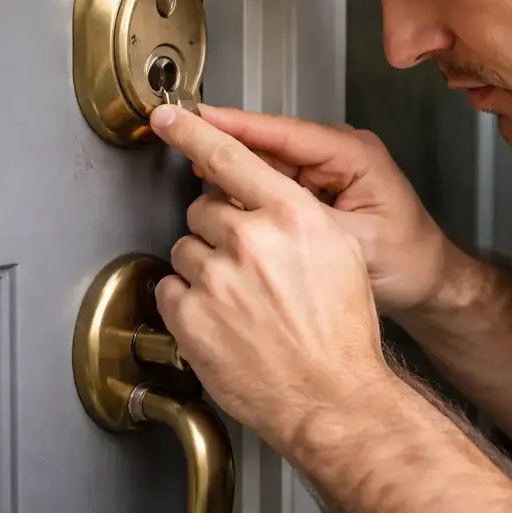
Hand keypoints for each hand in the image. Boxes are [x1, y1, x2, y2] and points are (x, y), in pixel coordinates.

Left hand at [148, 103, 391, 446]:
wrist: (335, 396)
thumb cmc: (344, 333)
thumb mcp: (341, 253)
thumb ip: (297, 217)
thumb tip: (264, 200)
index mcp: (293, 216)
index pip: (232, 158)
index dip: (194, 131)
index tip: (167, 116)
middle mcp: (253, 240)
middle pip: (204, 209)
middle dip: (219, 232)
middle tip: (248, 267)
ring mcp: (217, 279)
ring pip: (186, 250)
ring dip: (204, 269)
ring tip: (241, 302)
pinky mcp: (191, 318)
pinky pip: (170, 291)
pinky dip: (189, 304)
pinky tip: (222, 322)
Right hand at [183, 104, 450, 314]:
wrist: (429, 283)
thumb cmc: (408, 262)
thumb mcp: (356, 245)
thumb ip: (303, 224)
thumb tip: (249, 213)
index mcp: (354, 154)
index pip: (283, 131)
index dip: (234, 125)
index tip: (193, 116)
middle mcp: (338, 154)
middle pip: (267, 144)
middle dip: (224, 147)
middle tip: (177, 142)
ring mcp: (326, 171)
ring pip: (265, 164)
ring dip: (232, 173)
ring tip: (194, 178)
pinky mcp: (317, 192)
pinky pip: (272, 186)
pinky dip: (247, 194)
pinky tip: (222, 203)